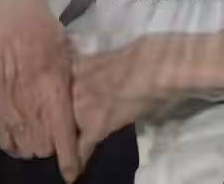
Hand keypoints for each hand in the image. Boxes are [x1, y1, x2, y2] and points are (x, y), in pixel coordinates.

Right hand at [0, 0, 79, 182]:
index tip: (72, 174)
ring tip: (44, 130)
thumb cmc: (40, 28)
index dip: (69, 161)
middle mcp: (31, 108)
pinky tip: (22, 130)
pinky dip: (15, 141)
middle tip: (61, 132)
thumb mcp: (65, 51)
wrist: (5, 19)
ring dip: (35, 144)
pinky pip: (5, 139)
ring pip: (25, 147)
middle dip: (55, 145)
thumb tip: (77, 92)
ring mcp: (9, 110)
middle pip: (44, 148)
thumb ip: (69, 79)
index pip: (63, 140)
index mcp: (53, 93)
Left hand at [71, 28, 223, 166]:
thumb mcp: (118, 54)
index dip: (60, 99)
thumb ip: (100, 67)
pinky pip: (82, 146)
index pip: (60, 86)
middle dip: (64, 117)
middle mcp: (77, 83)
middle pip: (61, 107)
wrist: (166, 65)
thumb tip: (100, 76)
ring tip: (68, 149)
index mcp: (82, 63)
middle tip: (68, 127)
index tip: (57, 107)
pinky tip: (73, 174)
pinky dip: (78, 161)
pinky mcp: (98, 125)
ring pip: (68, 127)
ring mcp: (85, 105)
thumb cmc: (151, 52)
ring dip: (70, 136)